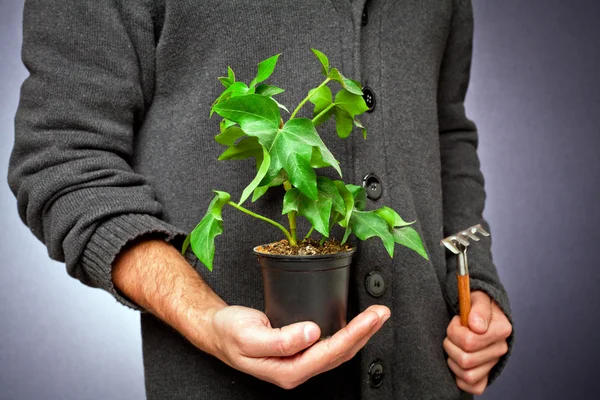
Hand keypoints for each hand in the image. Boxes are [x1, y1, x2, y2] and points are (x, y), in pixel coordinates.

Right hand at [197, 304, 389, 388]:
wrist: (217, 331)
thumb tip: (311, 333)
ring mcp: (299, 363)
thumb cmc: (230, 333)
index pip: (329, 353)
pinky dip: (346, 333)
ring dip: (360, 334)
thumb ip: (280, 340)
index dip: (353, 335)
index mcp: (288, 370)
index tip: (370, 318)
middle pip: (340, 354)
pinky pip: (329, 346)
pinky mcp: (300, 352)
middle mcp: (297, 370)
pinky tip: (355, 325)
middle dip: (364, 333)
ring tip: (376, 317)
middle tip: (381, 313)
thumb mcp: (249, 335)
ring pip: (338, 352)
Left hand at [443, 291, 511, 394]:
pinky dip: (459, 377)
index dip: (454, 331)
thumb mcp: (477, 298)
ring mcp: (494, 363)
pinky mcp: (486, 375)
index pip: (469, 341)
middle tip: (452, 334)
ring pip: (467, 374)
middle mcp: (501, 349)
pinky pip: (473, 387)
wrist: (476, 314)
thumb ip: (478, 309)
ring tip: (454, 345)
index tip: (457, 320)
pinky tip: (457, 361)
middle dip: (451, 344)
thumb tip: (476, 327)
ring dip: (453, 360)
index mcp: (502, 329)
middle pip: (466, 359)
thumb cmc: (475, 305)